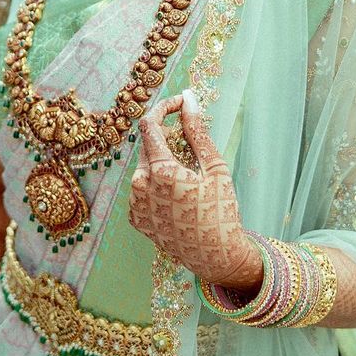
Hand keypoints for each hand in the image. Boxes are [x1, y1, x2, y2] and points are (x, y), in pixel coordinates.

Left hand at [128, 90, 261, 288]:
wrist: (215, 257)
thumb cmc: (221, 211)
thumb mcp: (214, 168)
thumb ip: (196, 131)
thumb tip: (188, 99)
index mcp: (161, 171)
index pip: (150, 124)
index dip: (164, 107)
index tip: (180, 102)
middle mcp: (141, 185)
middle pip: (149, 145)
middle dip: (168, 137)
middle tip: (193, 146)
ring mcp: (135, 203)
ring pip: (145, 166)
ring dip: (163, 161)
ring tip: (189, 177)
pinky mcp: (135, 217)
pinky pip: (143, 188)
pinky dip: (158, 183)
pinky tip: (178, 197)